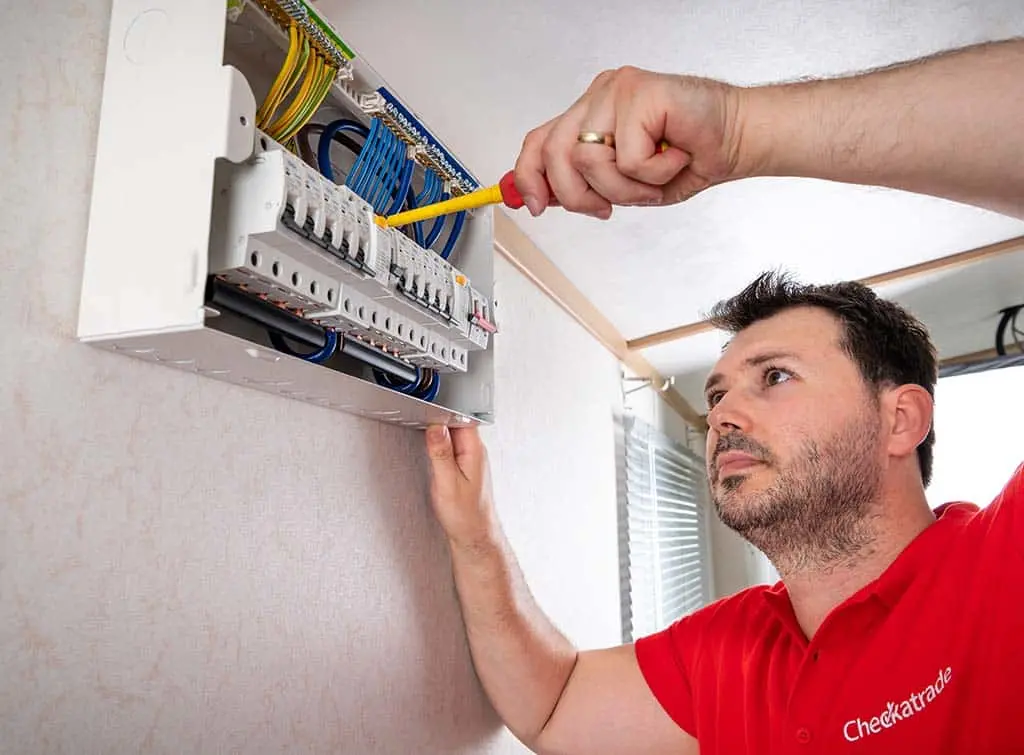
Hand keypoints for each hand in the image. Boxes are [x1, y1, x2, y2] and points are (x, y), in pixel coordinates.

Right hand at [425, 425, 497, 549]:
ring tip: (425, 432)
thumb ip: (441, 453)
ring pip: (454, 434)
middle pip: (457, 423)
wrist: (474, 534)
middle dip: (439, 419)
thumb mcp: (447, 482)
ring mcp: (471, 458)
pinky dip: (442, 444)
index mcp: (474, 450)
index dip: (442, 412)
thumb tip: (435, 428)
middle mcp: (476, 451)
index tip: (426, 413)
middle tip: (421, 420)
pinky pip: (453, 446)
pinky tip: (433, 449)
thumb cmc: (465, 514)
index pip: (460, 418)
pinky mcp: (465, 466)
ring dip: (440, 432)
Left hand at [513, 67, 744, 217]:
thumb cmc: (686, 159)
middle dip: (578, 196)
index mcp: (589, 115)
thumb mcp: (624, 183)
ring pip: (587, 159)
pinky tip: (674, 156)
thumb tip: (544, 198)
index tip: (536, 206)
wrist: (736, 140)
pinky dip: (654, 173)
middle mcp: (598, 97)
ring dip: (624, 187)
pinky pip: (627, 157)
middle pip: (554, 154)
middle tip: (607, 207)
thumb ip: (585, 184)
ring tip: (653, 176)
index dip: (528, 177)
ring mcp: (617, 90)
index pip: (539, 141)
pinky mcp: (640, 92)